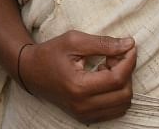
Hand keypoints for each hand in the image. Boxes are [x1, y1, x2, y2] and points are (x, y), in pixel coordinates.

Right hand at [19, 31, 136, 122]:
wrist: (29, 72)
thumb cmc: (49, 53)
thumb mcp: (73, 41)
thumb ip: (103, 43)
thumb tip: (129, 44)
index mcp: (78, 86)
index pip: (117, 78)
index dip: (129, 61)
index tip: (129, 47)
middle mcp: (82, 105)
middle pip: (124, 93)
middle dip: (126, 72)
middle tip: (113, 56)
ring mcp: (84, 114)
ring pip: (123, 104)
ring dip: (123, 84)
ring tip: (107, 68)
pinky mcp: (86, 117)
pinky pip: (115, 110)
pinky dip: (117, 94)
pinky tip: (104, 80)